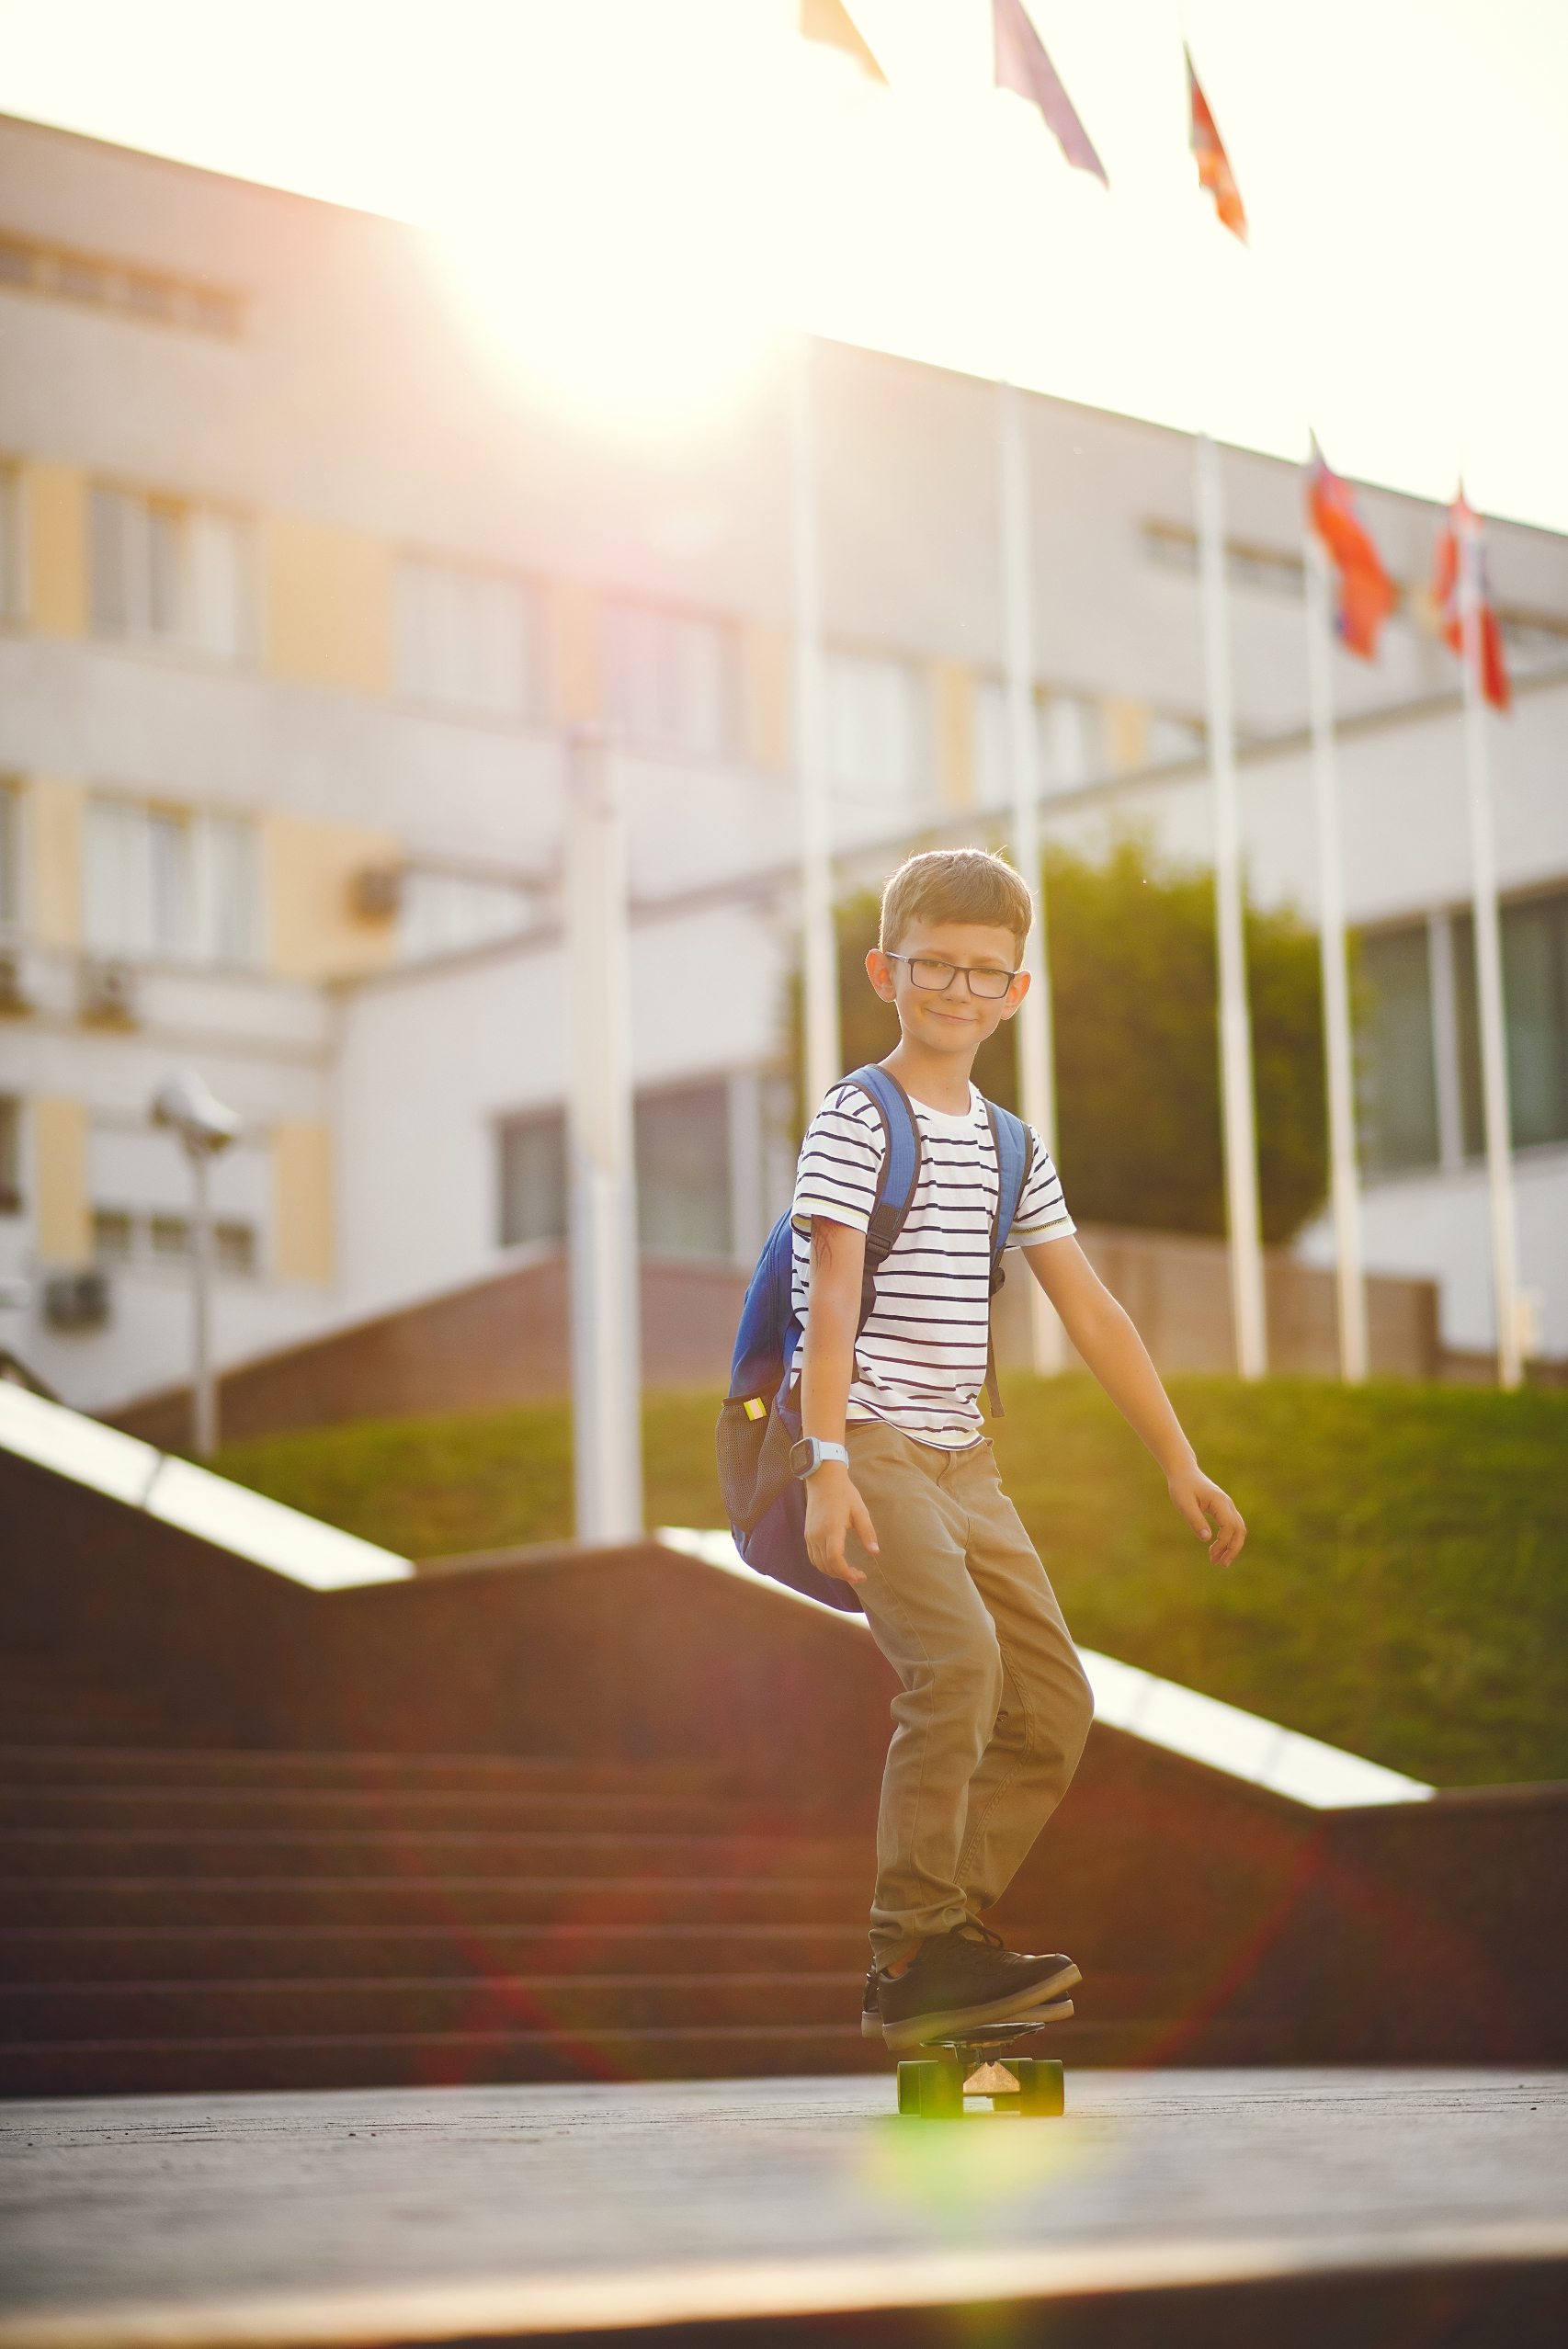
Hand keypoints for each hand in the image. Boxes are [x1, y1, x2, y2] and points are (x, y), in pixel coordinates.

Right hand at [803, 1461, 877, 1585]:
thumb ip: (867, 1532)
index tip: (860, 1577)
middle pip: (826, 1566)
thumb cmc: (844, 1493)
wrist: (823, 1479)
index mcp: (831, 1529)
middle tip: (859, 1576)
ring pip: (818, 1563)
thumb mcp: (859, 1511)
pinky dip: (823, 1564)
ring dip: (832, 1572)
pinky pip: (813, 1556)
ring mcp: (810, 1535)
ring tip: (849, 1572)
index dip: (846, 1573)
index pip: (835, 1560)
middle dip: (842, 1575)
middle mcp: (817, 1535)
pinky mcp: (808, 1534)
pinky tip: (836, 1563)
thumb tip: (875, 1552)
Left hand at [1167, 1464, 1245, 1567]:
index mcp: (1219, 1502)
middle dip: (1233, 1549)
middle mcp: (1227, 1504)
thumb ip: (1195, 1520)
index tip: (1210, 1553)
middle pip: (1239, 1530)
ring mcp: (1227, 1506)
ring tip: (1219, 1560)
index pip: (1229, 1526)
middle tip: (1221, 1564)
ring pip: (1238, 1529)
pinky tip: (1218, 1548)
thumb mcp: (1184, 1504)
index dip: (1223, 1542)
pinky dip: (1228, 1539)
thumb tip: (1206, 1539)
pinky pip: (1232, 1526)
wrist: (1183, 1472)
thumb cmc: (1182, 1487)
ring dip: (1231, 1546)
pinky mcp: (1223, 1509)